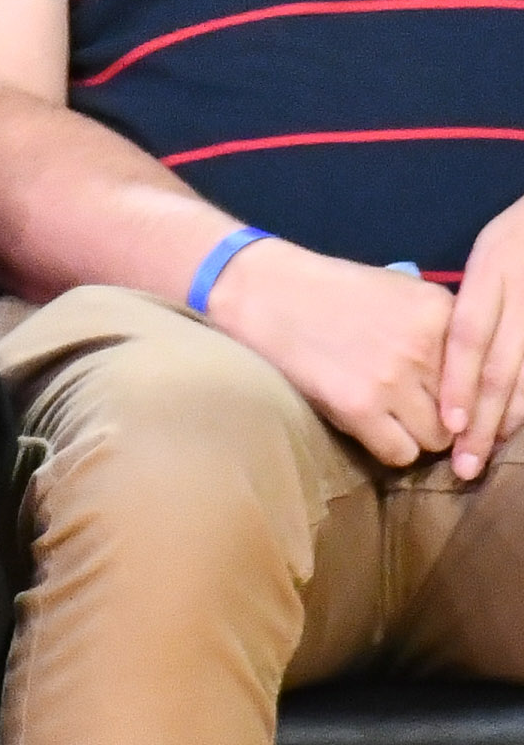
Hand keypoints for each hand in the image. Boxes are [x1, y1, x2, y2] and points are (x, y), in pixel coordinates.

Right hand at [209, 238, 454, 465]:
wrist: (263, 291)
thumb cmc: (332, 291)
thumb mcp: (400, 293)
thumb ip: (441, 330)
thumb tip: (474, 381)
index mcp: (442, 312)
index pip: (482, 377)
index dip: (468, 395)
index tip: (456, 405)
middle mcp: (425, 346)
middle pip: (464, 412)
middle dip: (442, 414)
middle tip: (412, 405)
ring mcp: (392, 378)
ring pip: (436, 438)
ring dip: (415, 433)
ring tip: (389, 414)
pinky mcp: (358, 406)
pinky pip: (399, 453)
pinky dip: (388, 446)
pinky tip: (369, 425)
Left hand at [440, 197, 523, 478]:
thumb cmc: (513, 242)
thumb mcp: (483, 262)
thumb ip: (457, 305)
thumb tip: (427, 356)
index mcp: (491, 276)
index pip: (470, 338)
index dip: (460, 383)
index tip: (448, 424)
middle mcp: (520, 299)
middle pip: (500, 369)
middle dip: (483, 419)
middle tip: (464, 463)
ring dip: (511, 421)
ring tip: (488, 455)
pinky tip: (518, 431)